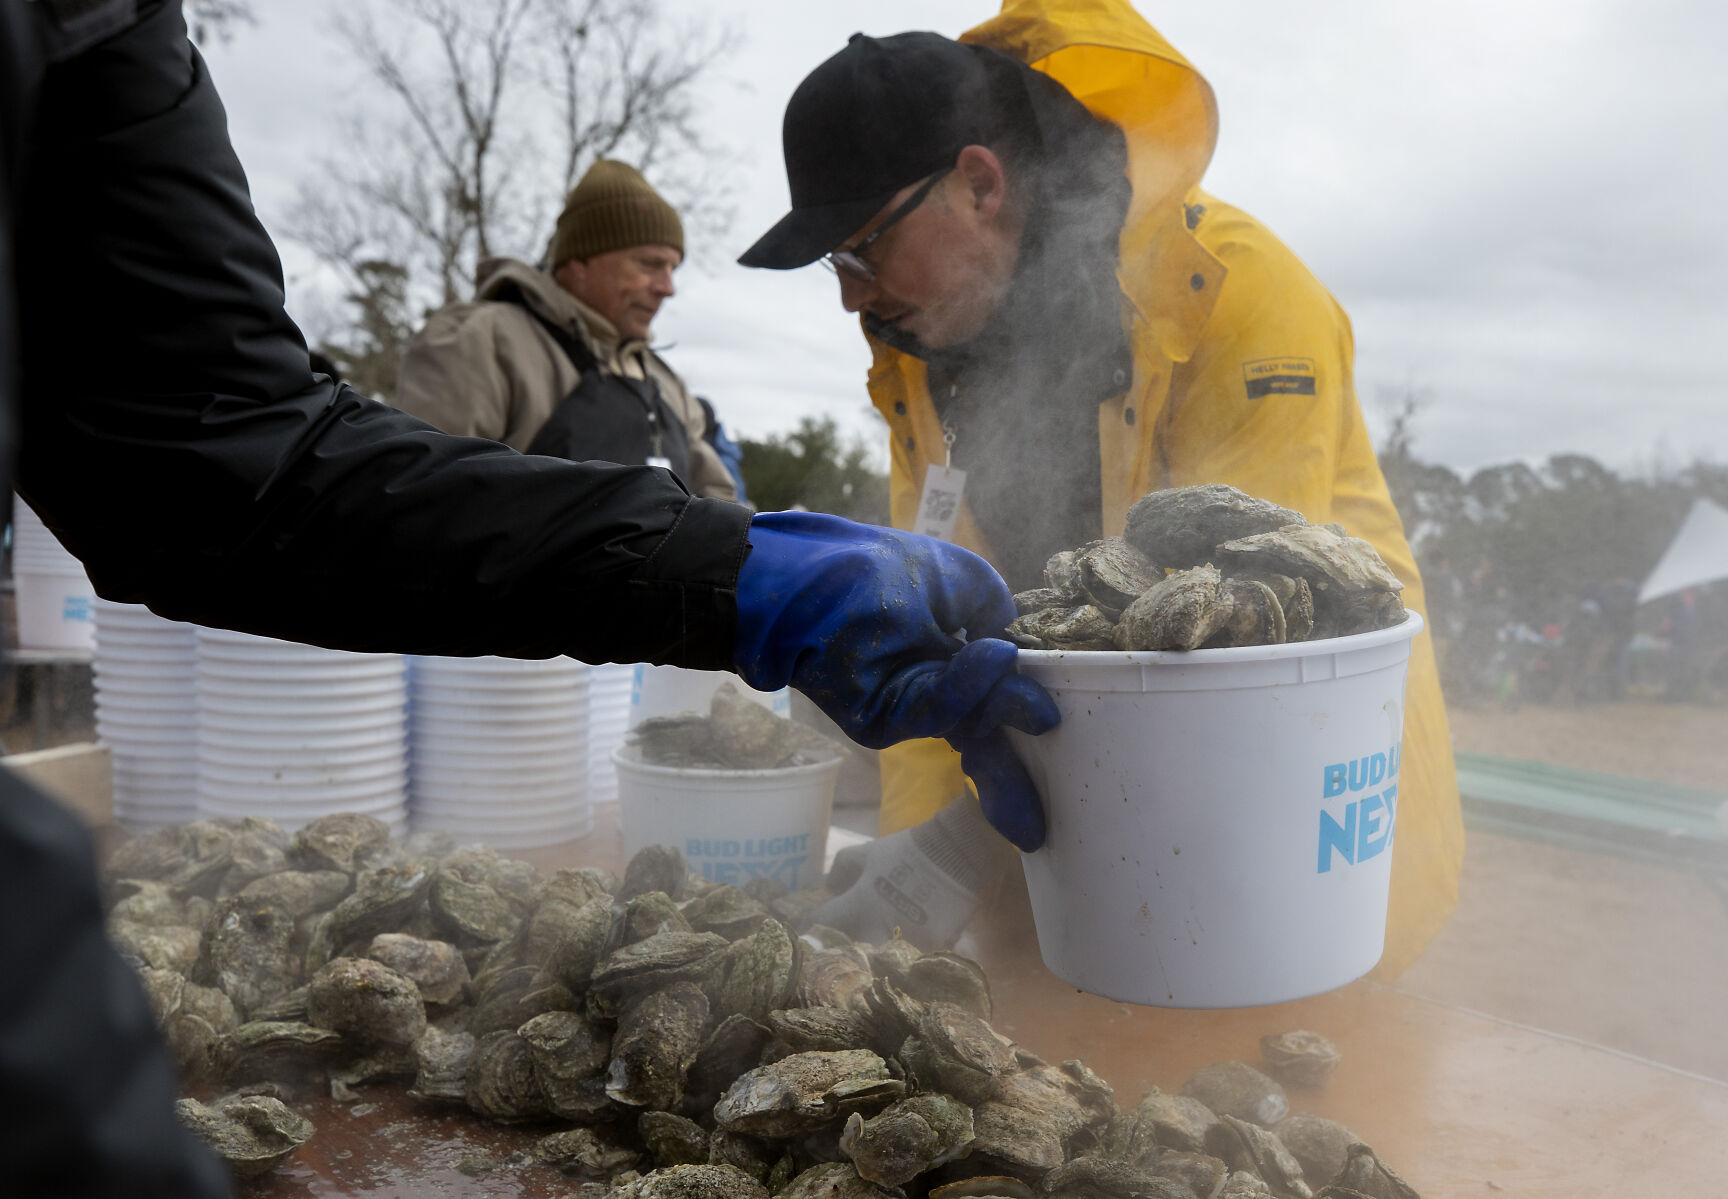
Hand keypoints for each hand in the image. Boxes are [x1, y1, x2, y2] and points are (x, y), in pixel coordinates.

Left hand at [733, 511, 1056, 849]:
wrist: (792, 579)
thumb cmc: (876, 566)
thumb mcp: (963, 581)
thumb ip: (1001, 621)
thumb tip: (1020, 662)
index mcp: (962, 660)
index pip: (1005, 698)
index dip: (1035, 718)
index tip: (1067, 731)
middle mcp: (940, 692)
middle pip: (988, 739)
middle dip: (1016, 783)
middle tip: (1042, 826)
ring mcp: (910, 710)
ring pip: (970, 729)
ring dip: (1009, 724)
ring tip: (1046, 717)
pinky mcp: (881, 722)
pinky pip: (936, 709)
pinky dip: (969, 687)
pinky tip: (997, 656)